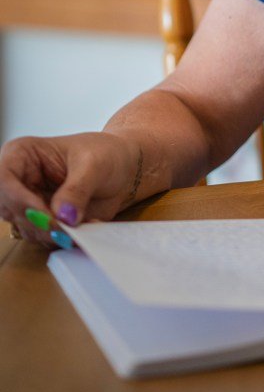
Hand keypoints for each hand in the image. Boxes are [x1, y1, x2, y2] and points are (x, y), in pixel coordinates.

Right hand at [0, 132, 139, 247]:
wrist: (123, 167)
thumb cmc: (105, 153)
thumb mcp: (95, 164)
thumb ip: (77, 189)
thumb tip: (62, 215)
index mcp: (21, 154)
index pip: (3, 180)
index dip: (19, 200)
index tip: (46, 215)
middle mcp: (18, 181)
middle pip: (10, 210)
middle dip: (39, 223)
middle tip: (67, 229)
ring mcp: (29, 204)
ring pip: (26, 229)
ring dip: (54, 233)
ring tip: (84, 222)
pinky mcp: (42, 221)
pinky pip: (44, 238)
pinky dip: (64, 238)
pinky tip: (85, 226)